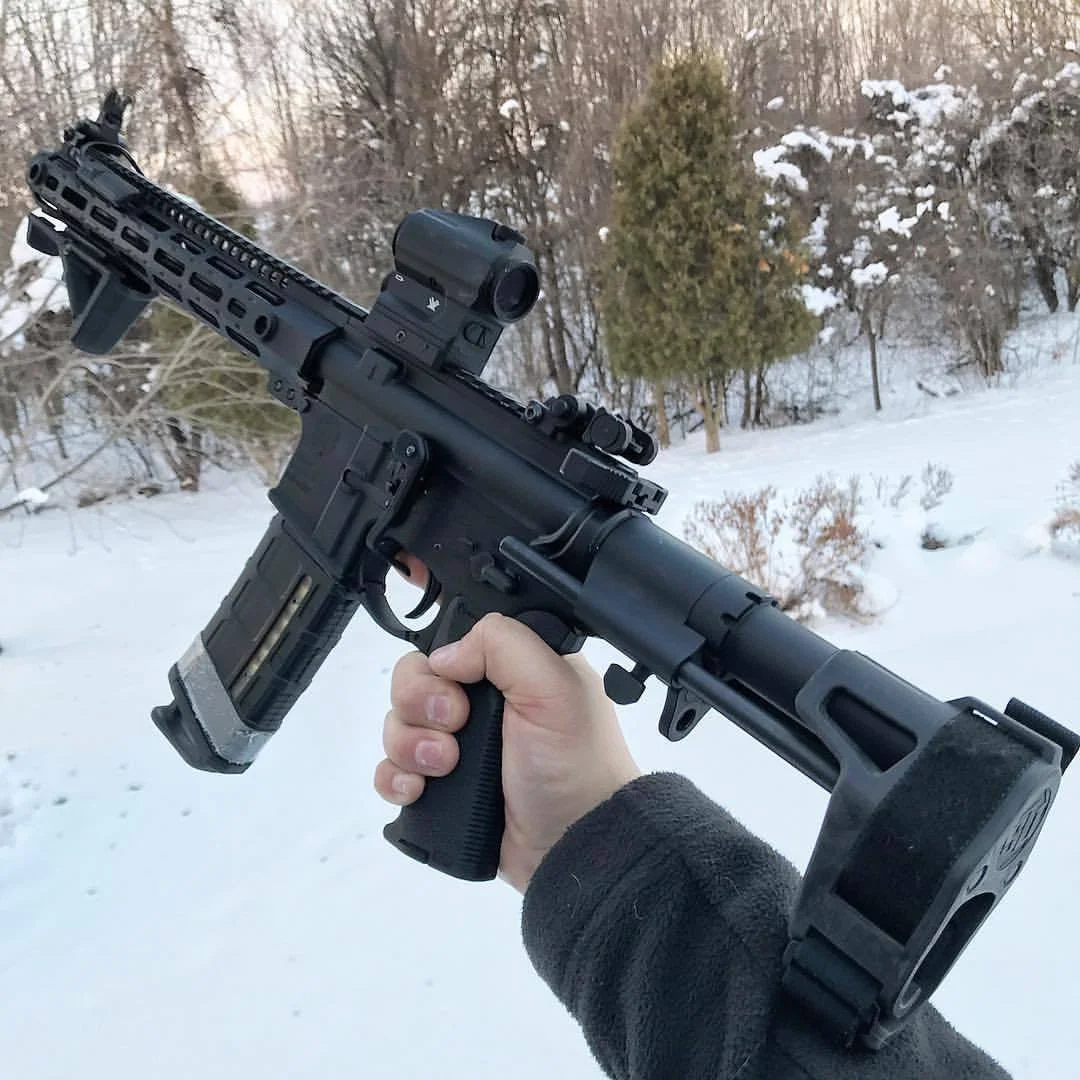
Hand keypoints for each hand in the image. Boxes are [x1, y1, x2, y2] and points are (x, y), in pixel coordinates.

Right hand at [374, 569, 639, 892]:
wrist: (572, 845)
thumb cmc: (574, 764)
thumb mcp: (555, 687)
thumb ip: (503, 645)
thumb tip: (443, 656)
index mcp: (511, 670)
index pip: (449, 645)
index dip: (440, 664)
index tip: (458, 690)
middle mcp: (481, 703)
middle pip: (413, 683)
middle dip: (420, 706)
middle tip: (454, 728)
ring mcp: (459, 747)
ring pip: (398, 726)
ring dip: (409, 745)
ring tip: (443, 768)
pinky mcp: (442, 789)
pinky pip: (391, 771)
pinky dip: (394, 778)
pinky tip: (416, 790)